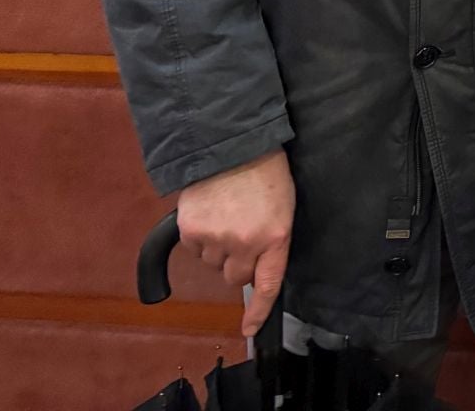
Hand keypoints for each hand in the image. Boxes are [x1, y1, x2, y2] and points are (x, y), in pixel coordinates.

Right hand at [175, 149, 295, 336]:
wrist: (232, 145)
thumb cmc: (264, 172)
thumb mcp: (283, 206)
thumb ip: (271, 240)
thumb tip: (255, 268)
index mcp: (276, 236)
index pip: (268, 284)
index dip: (259, 311)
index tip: (249, 329)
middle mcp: (246, 243)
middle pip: (235, 277)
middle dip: (237, 262)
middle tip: (240, 233)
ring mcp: (217, 238)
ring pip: (212, 263)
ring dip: (217, 247)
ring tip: (226, 215)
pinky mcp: (191, 231)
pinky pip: (193, 249)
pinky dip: (199, 236)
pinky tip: (209, 212)